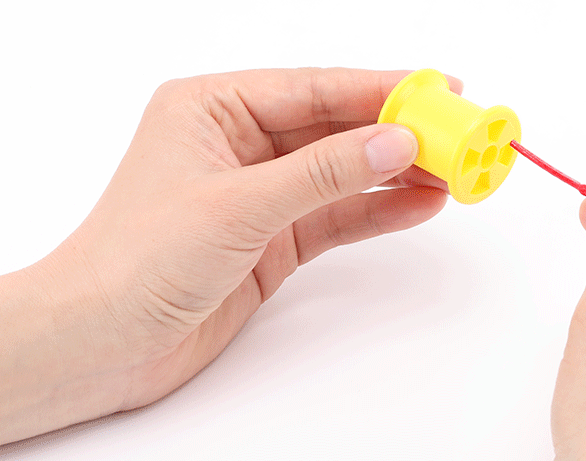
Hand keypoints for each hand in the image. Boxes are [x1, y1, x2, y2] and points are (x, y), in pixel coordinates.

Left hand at [0, 68, 458, 443]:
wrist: (104, 342)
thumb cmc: (138, 260)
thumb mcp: (238, 205)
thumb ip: (321, 173)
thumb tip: (394, 143)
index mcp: (213, 108)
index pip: (313, 88)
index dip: (379, 88)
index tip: (437, 91)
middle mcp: (239, 143)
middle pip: (334, 128)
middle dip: (397, 132)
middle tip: (458, 133)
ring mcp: (260, 192)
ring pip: (341, 172)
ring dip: (396, 173)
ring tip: (453, 171)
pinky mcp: (273, 237)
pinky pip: (336, 216)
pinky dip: (376, 211)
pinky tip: (419, 205)